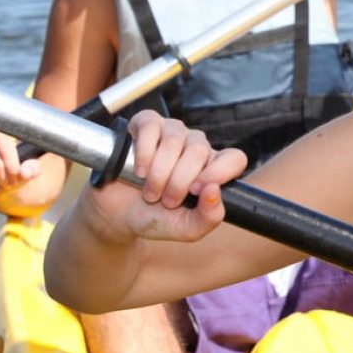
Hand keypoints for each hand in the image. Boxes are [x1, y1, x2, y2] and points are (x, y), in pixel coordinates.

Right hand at [84, 110, 247, 243]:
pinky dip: (144, 152)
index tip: (197, 191)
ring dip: (159, 172)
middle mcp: (196, 146)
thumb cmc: (154, 217)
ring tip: (149, 191)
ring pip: (175, 140)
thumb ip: (208, 218)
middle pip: (200, 150)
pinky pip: (151, 126)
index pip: (235, 158)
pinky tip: (139, 170)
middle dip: (179, 181)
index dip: (220, 172)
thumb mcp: (185, 229)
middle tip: (165, 200)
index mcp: (212, 168)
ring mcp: (172, 132)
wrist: (117, 215)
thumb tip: (215, 191)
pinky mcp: (146, 123)